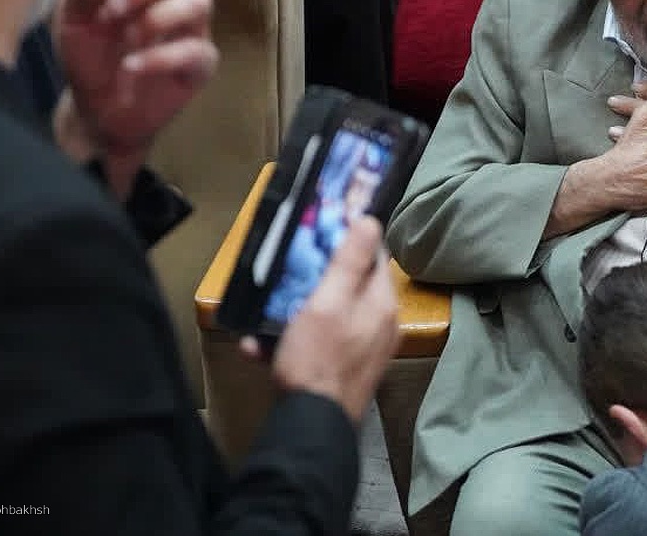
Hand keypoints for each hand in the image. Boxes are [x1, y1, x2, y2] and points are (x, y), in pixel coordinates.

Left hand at [52, 0, 217, 196]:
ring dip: (156, 16)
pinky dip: (159, 57)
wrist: (96, 109)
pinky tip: (131, 66)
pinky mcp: (199, 66)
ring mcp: (192, 30)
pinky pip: (197, 50)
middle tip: (112, 12)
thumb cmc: (89, 55)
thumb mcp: (71, 20)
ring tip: (127, 39)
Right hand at [247, 216, 401, 421]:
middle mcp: (382, 325)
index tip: (322, 233)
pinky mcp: (346, 370)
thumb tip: (371, 221)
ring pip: (332, 315)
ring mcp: (365, 349)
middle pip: (352, 285)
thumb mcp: (327, 303)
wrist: (311, 426)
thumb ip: (350, 263)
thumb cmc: (317, 360)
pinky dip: (295, 340)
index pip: (376, 256)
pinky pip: (322, 343)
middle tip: (289, 273)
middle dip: (318, 278)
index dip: (351, 240)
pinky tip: (263, 346)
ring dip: (298, 312)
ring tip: (268, 313)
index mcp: (382, 304)